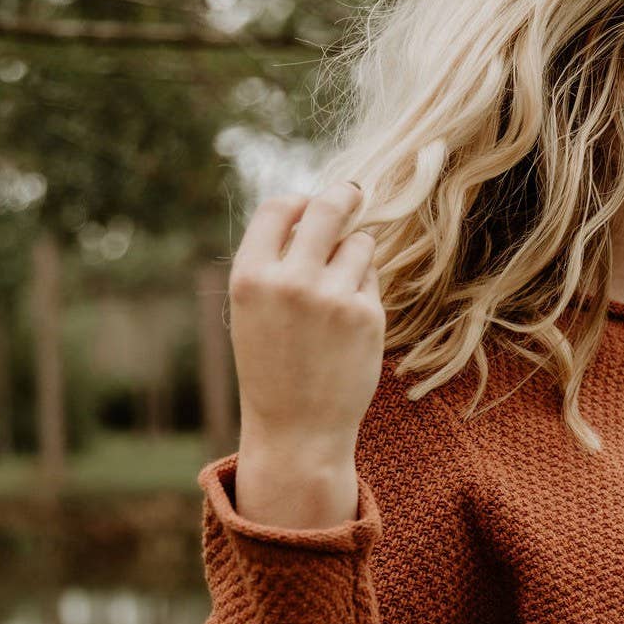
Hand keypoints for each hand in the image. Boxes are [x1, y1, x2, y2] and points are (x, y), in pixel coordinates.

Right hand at [227, 181, 384, 458]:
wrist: (297, 430)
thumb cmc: (273, 367)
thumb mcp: (254, 310)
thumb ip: (275, 261)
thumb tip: (313, 208)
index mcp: (251, 277)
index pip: (279, 208)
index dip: (298, 202)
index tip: (311, 204)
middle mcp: (291, 281)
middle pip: (327, 208)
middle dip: (343, 197)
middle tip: (353, 193)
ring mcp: (333, 297)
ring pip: (359, 243)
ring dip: (355, 253)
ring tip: (338, 290)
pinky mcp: (367, 316)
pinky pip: (372, 280)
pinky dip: (364, 290)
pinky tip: (348, 324)